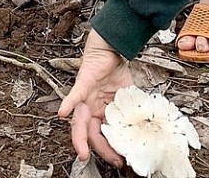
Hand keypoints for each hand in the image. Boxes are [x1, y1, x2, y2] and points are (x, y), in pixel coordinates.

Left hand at [58, 29, 133, 166]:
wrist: (111, 49)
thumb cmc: (115, 71)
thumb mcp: (128, 97)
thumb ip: (131, 111)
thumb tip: (146, 127)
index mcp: (100, 112)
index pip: (103, 135)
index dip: (110, 148)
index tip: (121, 159)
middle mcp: (90, 107)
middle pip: (90, 132)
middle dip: (99, 149)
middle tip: (111, 161)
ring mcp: (85, 97)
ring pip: (79, 120)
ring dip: (79, 137)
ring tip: (82, 152)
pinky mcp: (83, 83)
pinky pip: (74, 95)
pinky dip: (68, 103)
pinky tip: (62, 113)